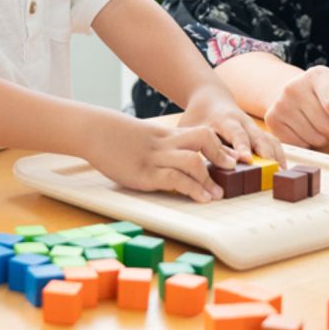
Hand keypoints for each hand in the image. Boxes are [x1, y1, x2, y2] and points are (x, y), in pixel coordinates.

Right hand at [85, 116, 238, 202]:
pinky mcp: (144, 174)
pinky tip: (201, 198)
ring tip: (218, 194)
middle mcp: (165, 143)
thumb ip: (161, 145)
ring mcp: (155, 158)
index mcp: (166, 134)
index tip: (233, 158)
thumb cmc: (117, 137)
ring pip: (192, 161)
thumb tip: (177, 159)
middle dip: (221, 154)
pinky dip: (192, 188)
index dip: (220, 146)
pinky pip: (174, 179)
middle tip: (233, 169)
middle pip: (203, 139)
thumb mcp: (144, 137)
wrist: (95, 131)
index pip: (201, 134)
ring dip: (209, 178)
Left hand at [179, 85, 285, 165]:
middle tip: (271, 167)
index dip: (242, 146)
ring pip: (269, 139)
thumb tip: (223, 164)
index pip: (236, 133)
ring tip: (280, 173)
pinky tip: (282, 169)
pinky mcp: (259, 132)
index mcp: (225, 120)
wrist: (211, 100)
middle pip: (258, 137)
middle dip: (266, 152)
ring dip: (276, 155)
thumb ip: (208, 146)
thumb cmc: (200, 118)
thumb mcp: (197, 130)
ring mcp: (253, 127)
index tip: (247, 159)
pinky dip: (279, 154)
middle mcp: (243, 122)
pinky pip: (273, 142)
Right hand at [262, 67, 328, 150]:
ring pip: (315, 139)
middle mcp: (295, 86)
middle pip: (327, 126)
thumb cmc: (326, 92)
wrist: (293, 91)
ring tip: (319, 124)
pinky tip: (306, 129)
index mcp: (318, 75)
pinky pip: (300, 145)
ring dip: (324, 138)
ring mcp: (281, 104)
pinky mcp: (272, 120)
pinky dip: (309, 143)